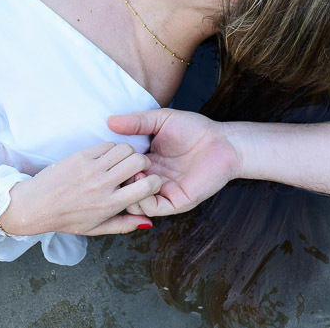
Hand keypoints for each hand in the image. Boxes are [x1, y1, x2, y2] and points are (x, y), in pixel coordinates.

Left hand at [0, 141, 158, 235]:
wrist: (35, 206)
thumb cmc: (65, 219)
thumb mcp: (95, 229)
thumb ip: (124, 225)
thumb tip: (148, 221)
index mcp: (110, 205)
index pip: (147, 186)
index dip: (154, 181)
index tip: (148, 182)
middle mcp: (103, 185)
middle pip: (139, 161)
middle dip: (143, 162)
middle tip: (136, 168)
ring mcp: (91, 168)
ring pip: (124, 148)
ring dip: (128, 153)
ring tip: (121, 162)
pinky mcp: (81, 156)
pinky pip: (107, 144)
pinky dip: (111, 149)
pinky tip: (105, 158)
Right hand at [108, 109, 238, 216]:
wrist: (223, 142)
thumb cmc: (195, 129)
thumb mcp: (161, 120)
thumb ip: (136, 122)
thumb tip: (109, 121)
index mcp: (147, 162)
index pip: (122, 171)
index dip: (112, 167)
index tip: (106, 156)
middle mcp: (153, 179)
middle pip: (125, 189)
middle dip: (117, 181)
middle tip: (115, 169)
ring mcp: (163, 192)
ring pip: (135, 202)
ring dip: (128, 190)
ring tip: (131, 173)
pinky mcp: (175, 202)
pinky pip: (152, 208)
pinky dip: (143, 199)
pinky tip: (144, 180)